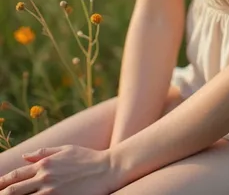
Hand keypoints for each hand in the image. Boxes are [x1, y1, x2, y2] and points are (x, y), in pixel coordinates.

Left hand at [0, 144, 116, 194]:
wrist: (107, 169)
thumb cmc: (87, 157)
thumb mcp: (65, 149)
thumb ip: (43, 153)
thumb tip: (23, 157)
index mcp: (44, 164)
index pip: (16, 175)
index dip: (3, 182)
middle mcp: (45, 177)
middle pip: (14, 191)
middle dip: (3, 194)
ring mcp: (51, 191)